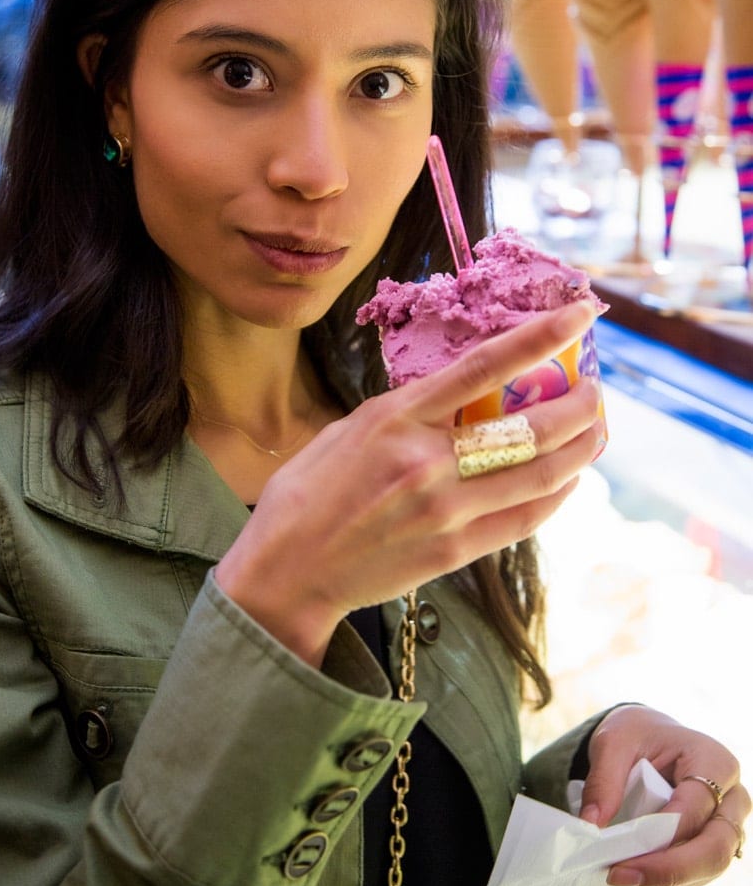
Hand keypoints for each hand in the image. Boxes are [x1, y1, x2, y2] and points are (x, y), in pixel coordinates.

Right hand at [216, 299, 603, 665]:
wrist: (287, 571)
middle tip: (596, 391)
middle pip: (531, 427)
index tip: (580, 314)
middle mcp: (427, 461)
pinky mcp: (455, 552)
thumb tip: (463, 393)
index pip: (485, 366)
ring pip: (540, 475)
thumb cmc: (308, 492)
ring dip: (581, 449)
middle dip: (579, 404)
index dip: (542, 336)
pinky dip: (556, 495)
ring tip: (597, 432)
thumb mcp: (351, 428)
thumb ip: (410, 410)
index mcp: (397, 418)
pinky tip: (567, 480)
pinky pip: (524, 518)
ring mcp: (446, 510)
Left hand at [578, 704, 749, 885]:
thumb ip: (603, 780)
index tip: (623, 848)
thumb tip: (591, 825)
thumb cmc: (639, 735)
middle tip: (620, 874)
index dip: (663, 832)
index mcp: (713, 760)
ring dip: (666, 877)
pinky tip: (637, 870)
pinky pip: (700, 873)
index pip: (696, 806)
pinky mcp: (716, 844)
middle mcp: (731, 796)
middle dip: (669, 868)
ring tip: (621, 873)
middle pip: (715, 847)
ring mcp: (727, 823)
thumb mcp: (614, 742)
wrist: (651, 738)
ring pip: (710, 867)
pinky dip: (669, 878)